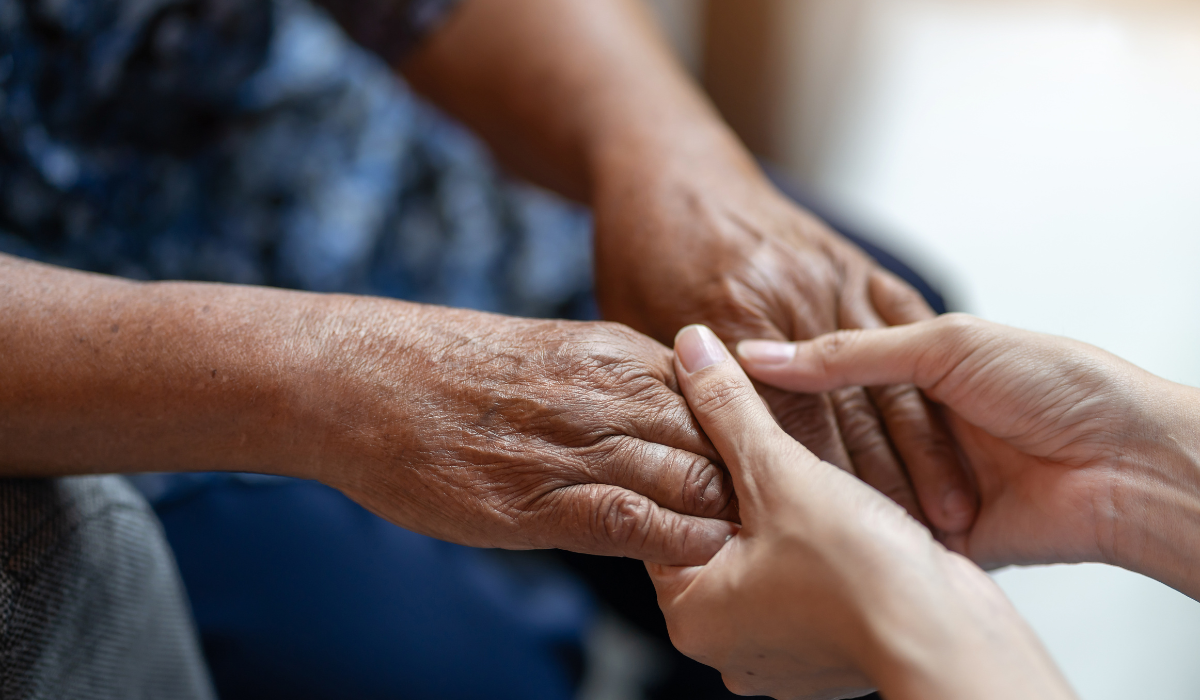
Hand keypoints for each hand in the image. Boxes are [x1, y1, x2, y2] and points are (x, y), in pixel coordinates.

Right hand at [310, 301, 738, 564]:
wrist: (363, 379)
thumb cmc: (450, 370)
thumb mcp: (551, 352)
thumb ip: (615, 384)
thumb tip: (665, 424)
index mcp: (617, 352)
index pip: (720, 396)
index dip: (751, 438)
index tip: (768, 471)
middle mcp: (610, 393)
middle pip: (721, 439)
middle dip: (754, 482)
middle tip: (781, 520)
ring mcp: (576, 445)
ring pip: (691, 478)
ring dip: (726, 517)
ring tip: (754, 550)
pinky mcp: (539, 500)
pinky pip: (633, 521)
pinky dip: (675, 542)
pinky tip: (695, 558)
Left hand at [592, 151, 975, 536]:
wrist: (672, 166)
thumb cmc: (644, 253)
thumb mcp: (638, 327)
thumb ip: (674, 391)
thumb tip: (693, 470)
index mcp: (731, 317)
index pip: (783, 424)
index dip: (818, 494)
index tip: (845, 551)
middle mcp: (788, 297)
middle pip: (844, 411)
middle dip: (882, 489)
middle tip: (916, 553)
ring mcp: (829, 277)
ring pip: (887, 379)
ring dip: (925, 454)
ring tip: (955, 519)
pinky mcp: (857, 267)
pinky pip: (907, 335)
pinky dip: (930, 390)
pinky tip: (953, 436)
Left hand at [648, 325, 1073, 699]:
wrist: (951, 640)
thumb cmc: (862, 575)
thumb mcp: (780, 472)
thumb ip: (729, 408)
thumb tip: (691, 348)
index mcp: (692, 614)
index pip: (668, 518)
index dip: (693, 460)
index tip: (715, 420)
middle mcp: (727, 643)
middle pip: (718, 535)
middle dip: (743, 487)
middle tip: (763, 440)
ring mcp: (780, 652)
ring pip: (767, 555)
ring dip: (785, 512)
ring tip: (803, 471)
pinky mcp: (829, 647)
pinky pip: (808, 580)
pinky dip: (819, 546)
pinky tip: (839, 513)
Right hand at [736, 313, 1199, 590]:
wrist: (1128, 465)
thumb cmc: (1061, 385)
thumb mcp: (947, 346)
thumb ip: (851, 353)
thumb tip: (765, 355)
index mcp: (922, 367)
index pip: (831, 371)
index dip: (781, 377)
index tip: (726, 381)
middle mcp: (918, 425)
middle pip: (835, 432)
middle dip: (791, 437)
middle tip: (725, 441)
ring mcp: (926, 481)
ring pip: (852, 484)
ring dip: (820, 483)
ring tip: (756, 483)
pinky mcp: (939, 535)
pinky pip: (881, 531)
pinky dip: (854, 527)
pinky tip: (809, 520)